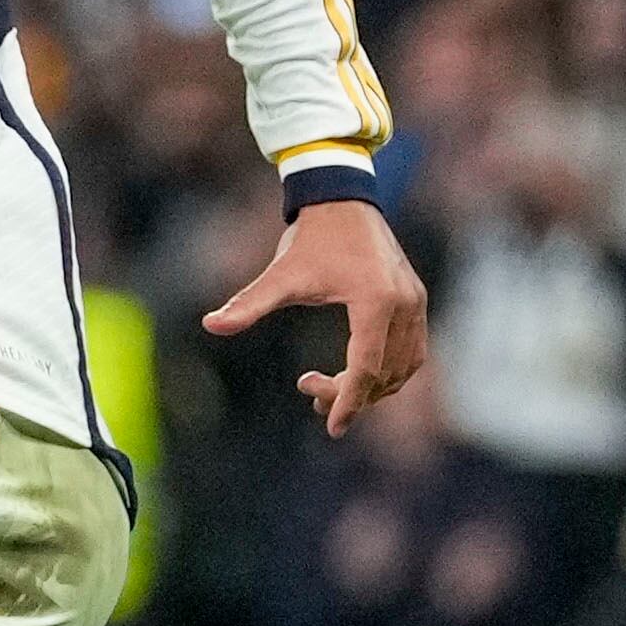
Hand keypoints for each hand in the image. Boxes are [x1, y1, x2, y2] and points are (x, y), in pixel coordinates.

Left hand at [203, 200, 428, 435]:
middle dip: (350, 394)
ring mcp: (415, 301)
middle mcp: (404, 304)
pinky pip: (413, 350)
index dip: (347, 401)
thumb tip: (210, 324)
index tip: (331, 427)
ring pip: (404, 366)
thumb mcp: (280, 276)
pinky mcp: (416, 298)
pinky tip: (358, 372)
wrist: (339, 198)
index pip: (366, 368)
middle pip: (384, 373)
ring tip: (332, 389)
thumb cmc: (310, 238)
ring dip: (373, 386)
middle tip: (309, 391)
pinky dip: (389, 369)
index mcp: (374, 301)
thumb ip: (248, 304)